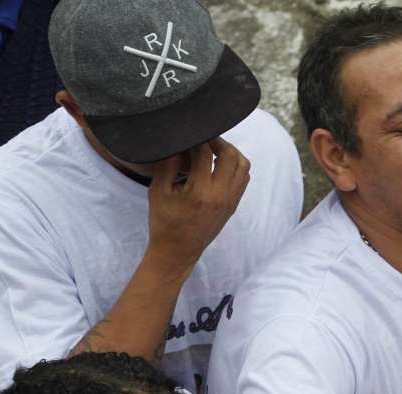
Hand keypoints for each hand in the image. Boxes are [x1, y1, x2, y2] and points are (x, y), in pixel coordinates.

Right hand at [146, 137, 250, 279]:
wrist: (178, 251)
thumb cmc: (164, 222)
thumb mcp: (158, 191)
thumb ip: (168, 165)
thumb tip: (178, 145)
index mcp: (200, 192)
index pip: (205, 154)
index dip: (197, 140)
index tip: (190, 135)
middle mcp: (221, 195)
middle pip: (232, 156)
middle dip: (219, 142)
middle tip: (205, 139)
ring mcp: (230, 201)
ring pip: (243, 167)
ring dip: (231, 153)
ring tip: (214, 150)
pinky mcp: (233, 206)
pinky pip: (243, 179)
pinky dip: (235, 167)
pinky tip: (219, 165)